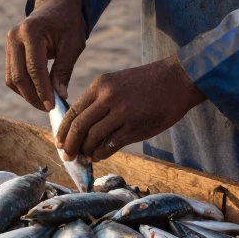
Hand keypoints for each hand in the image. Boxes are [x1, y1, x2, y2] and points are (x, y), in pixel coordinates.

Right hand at [5, 0, 85, 110]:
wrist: (57, 6)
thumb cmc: (68, 23)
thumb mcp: (73, 43)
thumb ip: (64, 69)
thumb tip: (60, 95)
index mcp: (31, 31)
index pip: (34, 68)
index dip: (42, 90)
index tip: (52, 106)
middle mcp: (15, 37)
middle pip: (18, 76)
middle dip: (33, 96)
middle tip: (49, 109)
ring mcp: (9, 43)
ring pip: (12, 78)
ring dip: (27, 94)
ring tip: (45, 103)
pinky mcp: (9, 50)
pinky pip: (11, 75)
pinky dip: (23, 87)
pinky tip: (38, 93)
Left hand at [56, 56, 204, 161]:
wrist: (178, 79)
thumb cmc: (148, 84)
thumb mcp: (118, 83)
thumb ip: (100, 102)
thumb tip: (82, 128)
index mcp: (100, 85)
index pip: (73, 111)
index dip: (63, 130)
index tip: (60, 142)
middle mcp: (107, 97)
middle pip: (78, 126)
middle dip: (70, 145)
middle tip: (67, 156)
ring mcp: (122, 113)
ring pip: (92, 138)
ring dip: (85, 152)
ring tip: (85, 158)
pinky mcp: (135, 127)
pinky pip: (110, 146)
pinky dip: (101, 154)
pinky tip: (99, 156)